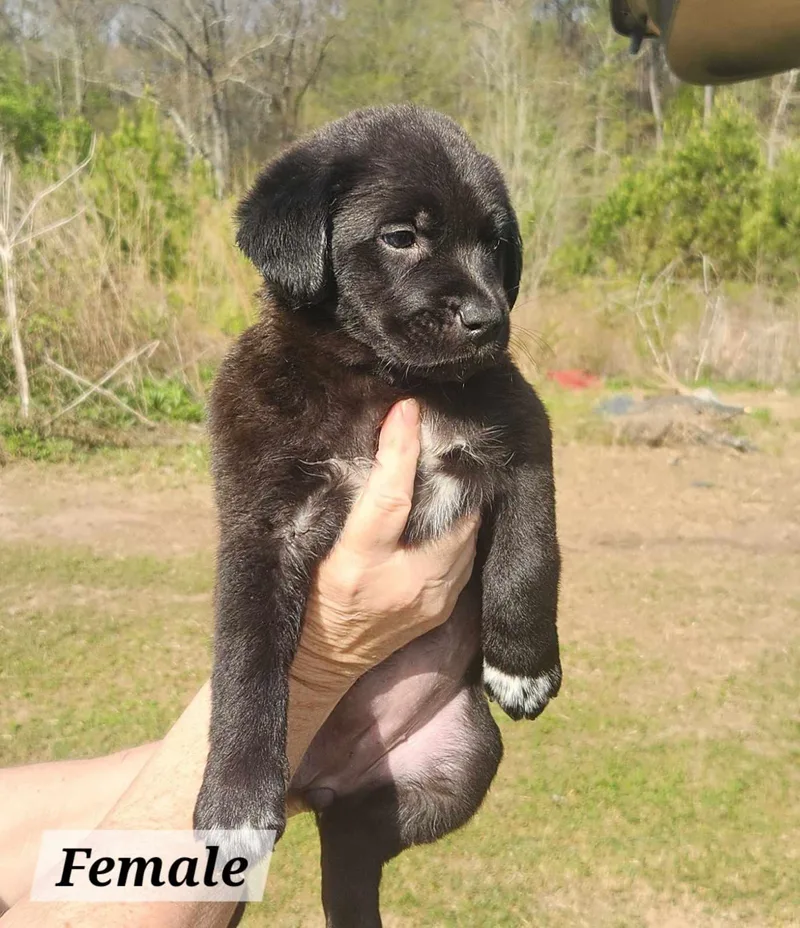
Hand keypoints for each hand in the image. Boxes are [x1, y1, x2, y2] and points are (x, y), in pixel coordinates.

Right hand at [292, 398, 479, 697]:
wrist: (325, 661)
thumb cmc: (310, 596)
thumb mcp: (314, 549)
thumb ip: (344, 506)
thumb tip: (372, 450)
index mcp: (359, 564)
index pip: (390, 497)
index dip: (401, 449)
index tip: (407, 409)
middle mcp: (405, 582)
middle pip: (448, 513)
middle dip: (448, 470)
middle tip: (439, 435)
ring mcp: (433, 597)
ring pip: (466, 531)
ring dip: (459, 498)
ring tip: (445, 467)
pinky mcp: (445, 605)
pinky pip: (467, 553)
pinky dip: (462, 526)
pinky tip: (450, 509)